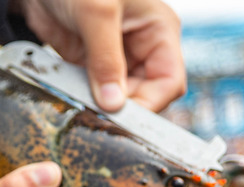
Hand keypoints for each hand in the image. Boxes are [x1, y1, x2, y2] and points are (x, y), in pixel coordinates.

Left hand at [14, 0, 185, 111]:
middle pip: (146, 95)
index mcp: (159, 31)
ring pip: (120, 98)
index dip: (151, 103)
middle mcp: (143, 47)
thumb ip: (105, 59)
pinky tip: (73, 101)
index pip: (169, 81)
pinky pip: (95, 92)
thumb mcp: (95, 13)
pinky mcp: (92, 64)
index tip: (123, 117)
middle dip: (124, 108)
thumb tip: (113, 104)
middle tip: (99, 117)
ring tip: (84, 108)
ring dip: (102, 106)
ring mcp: (117, 57)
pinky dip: (85, 99)